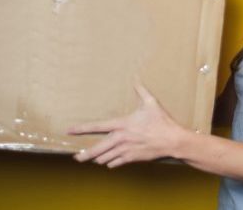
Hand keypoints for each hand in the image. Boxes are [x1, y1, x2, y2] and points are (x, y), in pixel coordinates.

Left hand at [67, 85, 186, 167]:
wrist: (172, 141)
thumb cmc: (162, 122)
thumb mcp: (151, 103)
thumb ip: (140, 91)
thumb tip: (136, 78)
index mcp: (122, 124)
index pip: (96, 127)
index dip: (81, 129)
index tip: (70, 131)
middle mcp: (120, 139)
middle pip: (96, 149)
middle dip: (84, 155)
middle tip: (76, 157)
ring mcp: (125, 150)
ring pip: (105, 158)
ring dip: (98, 159)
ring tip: (92, 159)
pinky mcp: (132, 159)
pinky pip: (115, 163)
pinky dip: (111, 163)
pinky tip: (109, 162)